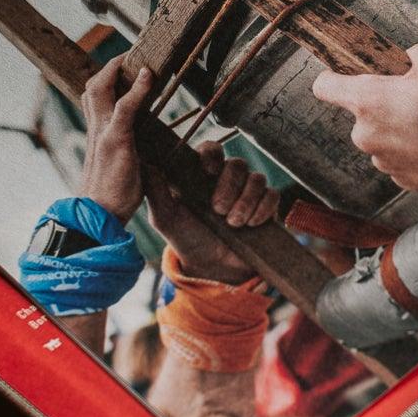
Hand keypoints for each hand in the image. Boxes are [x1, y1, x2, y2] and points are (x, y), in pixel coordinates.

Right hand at [77, 57, 155, 220]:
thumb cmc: (112, 198)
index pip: (94, 98)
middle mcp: (96, 129)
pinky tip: (148, 76)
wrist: (98, 216)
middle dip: (110, 67)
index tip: (124, 70)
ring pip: (101, 88)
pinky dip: (137, 88)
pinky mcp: (115, 140)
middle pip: (93, 86)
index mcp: (97, 135)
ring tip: (139, 60)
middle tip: (131, 57)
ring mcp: (103, 132)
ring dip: (119, 69)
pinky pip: (125, 106)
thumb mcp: (121, 168)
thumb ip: (128, 153)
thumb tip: (146, 153)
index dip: (106, 80)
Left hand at [144, 142, 280, 283]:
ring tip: (234, 223)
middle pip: (237, 164)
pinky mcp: (266, 205)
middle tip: (219, 210)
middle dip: (229, 187)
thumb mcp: (165, 217)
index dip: (213, 155)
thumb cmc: (186, 238)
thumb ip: (155, 190)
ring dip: (246, 201)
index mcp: (203, 174)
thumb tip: (145, 163)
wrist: (211, 267)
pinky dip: (263, 208)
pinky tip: (251, 223)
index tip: (208, 171)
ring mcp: (248, 191)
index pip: (212, 149)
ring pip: (256, 179)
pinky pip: (272, 195)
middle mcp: (227, 178)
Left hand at [311, 44, 417, 205]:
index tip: (340, 75)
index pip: (326, 86)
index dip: (333, 77)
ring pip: (385, 138)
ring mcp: (387, 164)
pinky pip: (403, 158)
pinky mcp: (406, 183)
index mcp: (370, 101)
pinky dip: (417, 150)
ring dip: (402, 129)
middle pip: (363, 114)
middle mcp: (369, 136)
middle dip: (386, 104)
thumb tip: (414, 56)